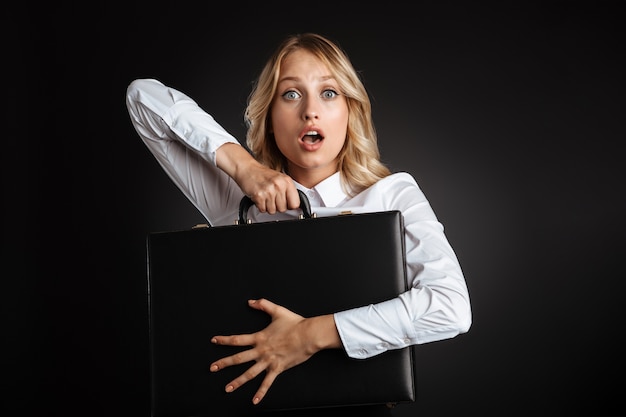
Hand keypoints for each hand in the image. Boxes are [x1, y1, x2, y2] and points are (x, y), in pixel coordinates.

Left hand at [209, 298, 340, 404]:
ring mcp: (269, 361)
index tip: (214, 341)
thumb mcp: (277, 311)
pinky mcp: (278, 368)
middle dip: (224, 363)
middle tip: (212, 368)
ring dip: (237, 381)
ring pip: (249, 373)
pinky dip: (261, 392)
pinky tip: (254, 400)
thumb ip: (263, 305)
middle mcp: (261, 350)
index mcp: (259, 337)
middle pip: (239, 358)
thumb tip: (251, 301)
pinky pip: (267, 382)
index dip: (224, 340)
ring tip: (227, 388)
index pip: (237, 339)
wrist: (308, 334)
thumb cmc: (295, 323)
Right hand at [215, 143, 299, 213]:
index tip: (286, 203)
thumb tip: (295, 205)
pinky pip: (263, 210)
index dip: (290, 205)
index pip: (295, 203)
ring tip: (265, 196)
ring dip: (268, 206)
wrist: (246, 168)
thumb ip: (288, 191)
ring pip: (273, 211)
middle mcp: (279, 185)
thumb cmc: (261, 174)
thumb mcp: (279, 179)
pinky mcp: (259, 196)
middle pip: (283, 209)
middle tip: (271, 197)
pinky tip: (260, 197)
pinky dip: (260, 206)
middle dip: (277, 206)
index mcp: (287, 181)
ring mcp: (269, 191)